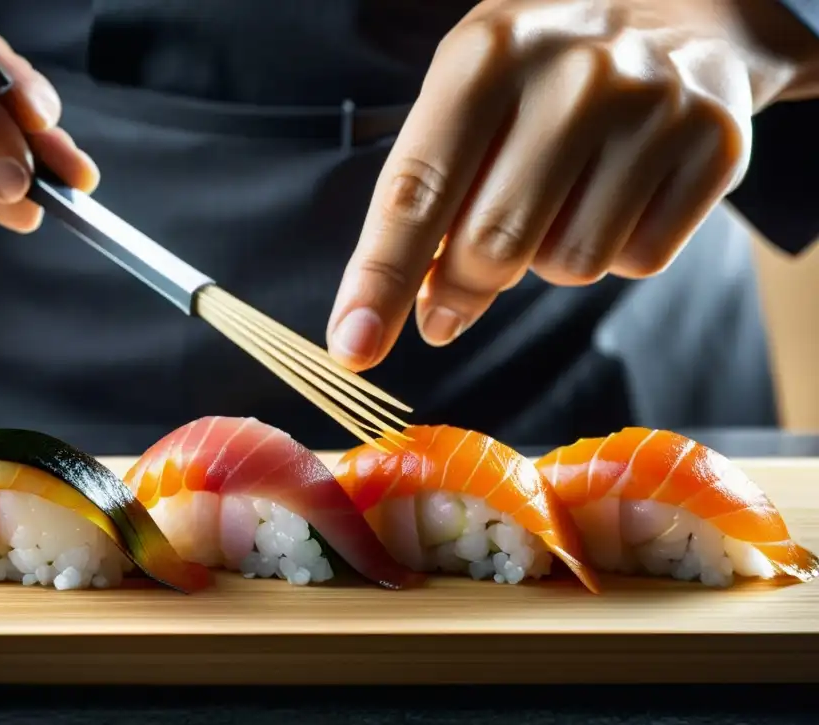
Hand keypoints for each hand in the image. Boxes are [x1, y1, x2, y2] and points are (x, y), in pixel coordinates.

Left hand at [327, 0, 818, 369]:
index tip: (354, 346)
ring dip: (550, 256)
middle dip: (465, 286)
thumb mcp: (471, 98)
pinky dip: (616, 247)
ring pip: (571, 265)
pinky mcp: (715, 145)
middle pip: (492, 247)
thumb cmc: (544, 73)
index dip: (381, 279)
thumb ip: (435, 193)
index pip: (416, 192)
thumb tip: (424, 309)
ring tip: (564, 192)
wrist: (681, 11)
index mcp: (486, 54)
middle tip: (459, 288)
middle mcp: (573, 73)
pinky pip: (638, 261)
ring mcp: (653, 106)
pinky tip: (619, 190)